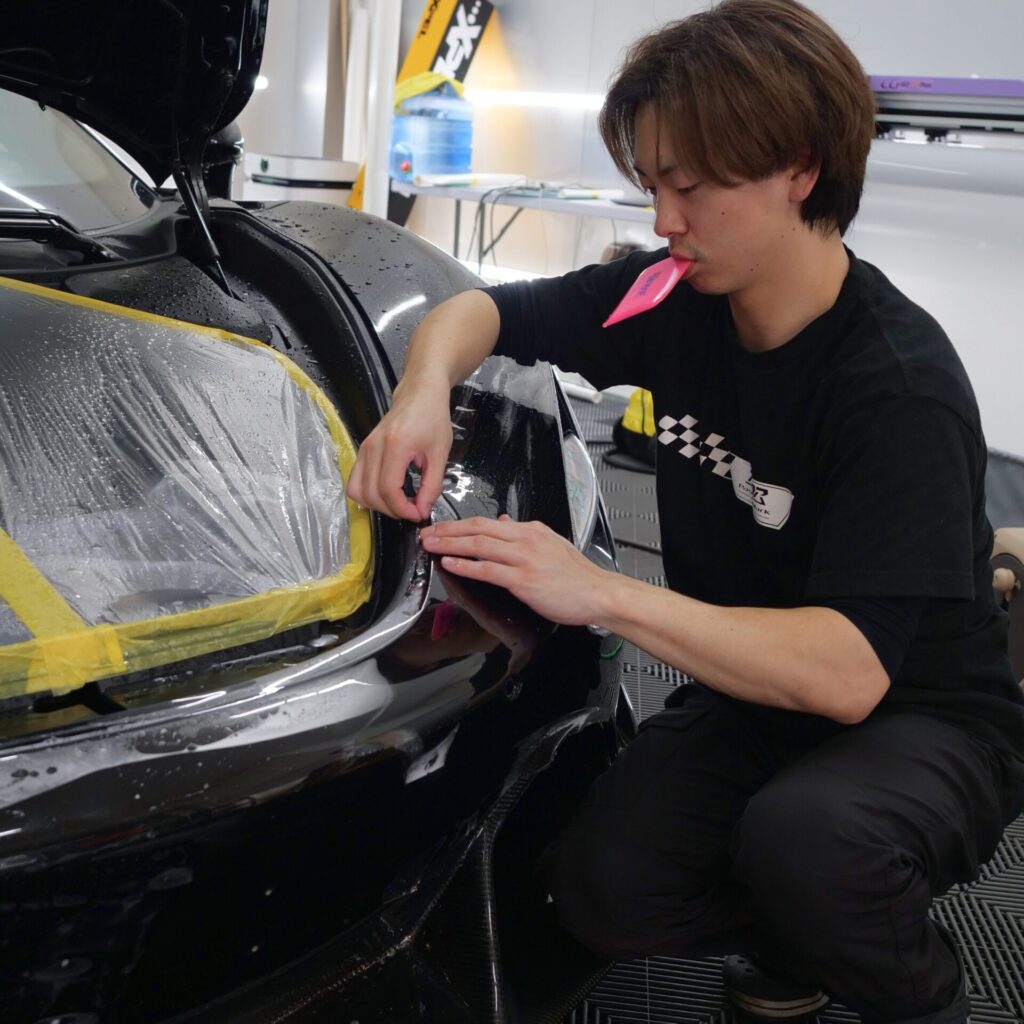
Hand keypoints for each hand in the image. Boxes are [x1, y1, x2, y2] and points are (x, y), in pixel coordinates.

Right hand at [348, 380, 452, 520]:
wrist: (419, 395)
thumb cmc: (432, 418)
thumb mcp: (440, 453)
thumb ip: (432, 485)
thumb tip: (422, 510)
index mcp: (395, 445)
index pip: (388, 489)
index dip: (402, 509)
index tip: (418, 514)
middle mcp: (373, 447)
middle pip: (371, 494)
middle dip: (392, 510)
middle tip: (412, 510)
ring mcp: (364, 448)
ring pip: (357, 491)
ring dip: (377, 505)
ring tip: (399, 503)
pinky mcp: (362, 450)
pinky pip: (355, 481)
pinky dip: (368, 494)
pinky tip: (387, 494)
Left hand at [419, 515, 612, 625]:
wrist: (598, 593)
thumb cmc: (577, 576)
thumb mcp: (551, 544)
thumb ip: (525, 534)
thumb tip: (504, 522)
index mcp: (531, 530)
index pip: (488, 522)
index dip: (460, 524)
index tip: (443, 528)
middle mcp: (526, 539)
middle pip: (478, 528)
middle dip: (448, 530)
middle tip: (427, 533)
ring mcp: (524, 559)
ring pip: (479, 546)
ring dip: (451, 545)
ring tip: (431, 546)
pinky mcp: (524, 580)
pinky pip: (489, 569)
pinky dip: (467, 565)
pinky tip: (451, 563)